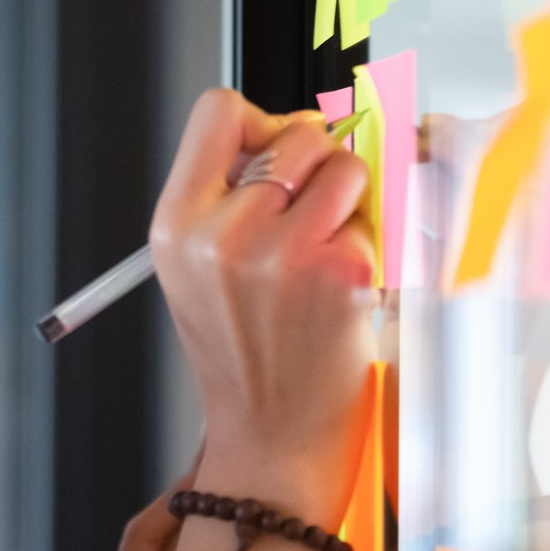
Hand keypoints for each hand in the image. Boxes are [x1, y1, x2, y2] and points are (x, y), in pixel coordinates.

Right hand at [149, 90, 377, 525]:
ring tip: (325, 256)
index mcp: (175, 226)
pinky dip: (370, 247)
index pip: (218, 111)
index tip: (276, 156)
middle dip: (315, 166)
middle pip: (295, 134)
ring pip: (346, 167)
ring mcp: (282, 252)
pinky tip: (343, 291)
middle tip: (309, 220)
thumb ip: (228, 196)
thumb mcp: (198, 270)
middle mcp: (221, 233)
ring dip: (350, 203)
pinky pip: (374, 219)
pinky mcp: (341, 272)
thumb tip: (297, 129)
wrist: (271, 439)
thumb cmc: (244, 355)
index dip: (259, 123)